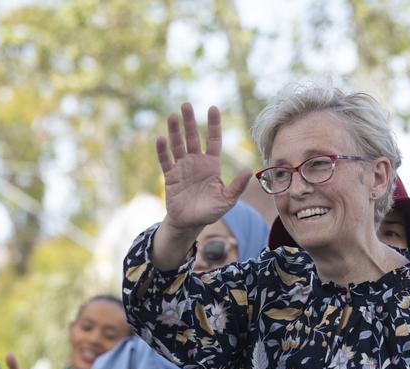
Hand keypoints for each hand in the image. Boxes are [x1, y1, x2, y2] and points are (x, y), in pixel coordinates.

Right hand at [156, 104, 252, 234]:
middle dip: (189, 122)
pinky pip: (166, 160)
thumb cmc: (210, 211)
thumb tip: (248, 170)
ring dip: (174, 131)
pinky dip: (163, 150)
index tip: (212, 108)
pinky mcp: (170, 176)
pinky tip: (161, 138)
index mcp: (211, 164)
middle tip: (186, 104)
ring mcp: (182, 167)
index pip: (213, 140)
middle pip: (192, 137)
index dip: (213, 124)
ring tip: (172, 116)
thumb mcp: (227, 200)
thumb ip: (237, 186)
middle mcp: (196, 162)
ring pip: (177, 145)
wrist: (190, 223)